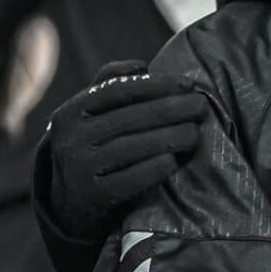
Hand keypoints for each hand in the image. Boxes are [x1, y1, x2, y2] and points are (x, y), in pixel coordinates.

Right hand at [42, 59, 205, 241]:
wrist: (69, 205)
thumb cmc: (90, 149)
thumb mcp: (87, 117)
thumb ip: (108, 87)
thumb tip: (142, 66)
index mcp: (69, 112)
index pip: (116, 90)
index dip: (155, 85)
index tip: (187, 84)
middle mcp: (69, 138)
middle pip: (129, 118)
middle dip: (171, 109)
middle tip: (201, 106)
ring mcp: (79, 168)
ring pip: (132, 147)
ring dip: (170, 137)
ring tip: (195, 133)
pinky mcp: (93, 197)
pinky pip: (131, 179)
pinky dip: (155, 168)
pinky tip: (175, 160)